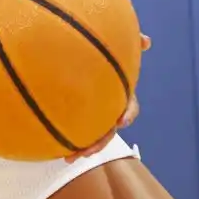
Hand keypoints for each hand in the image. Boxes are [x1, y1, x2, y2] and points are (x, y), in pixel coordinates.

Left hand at [65, 33, 151, 161]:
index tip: (122, 121)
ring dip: (83, 148)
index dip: (128, 114)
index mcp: (119, 93)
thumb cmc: (100, 48)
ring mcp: (92, 113)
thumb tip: (146, 41)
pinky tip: (52, 149)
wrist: (75, 51)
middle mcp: (107, 106)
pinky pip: (73, 130)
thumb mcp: (114, 44)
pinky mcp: (74, 116)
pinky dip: (65, 140)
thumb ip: (130, 42)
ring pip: (91, 135)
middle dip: (100, 142)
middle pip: (109, 129)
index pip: (129, 106)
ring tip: (69, 158)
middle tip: (88, 152)